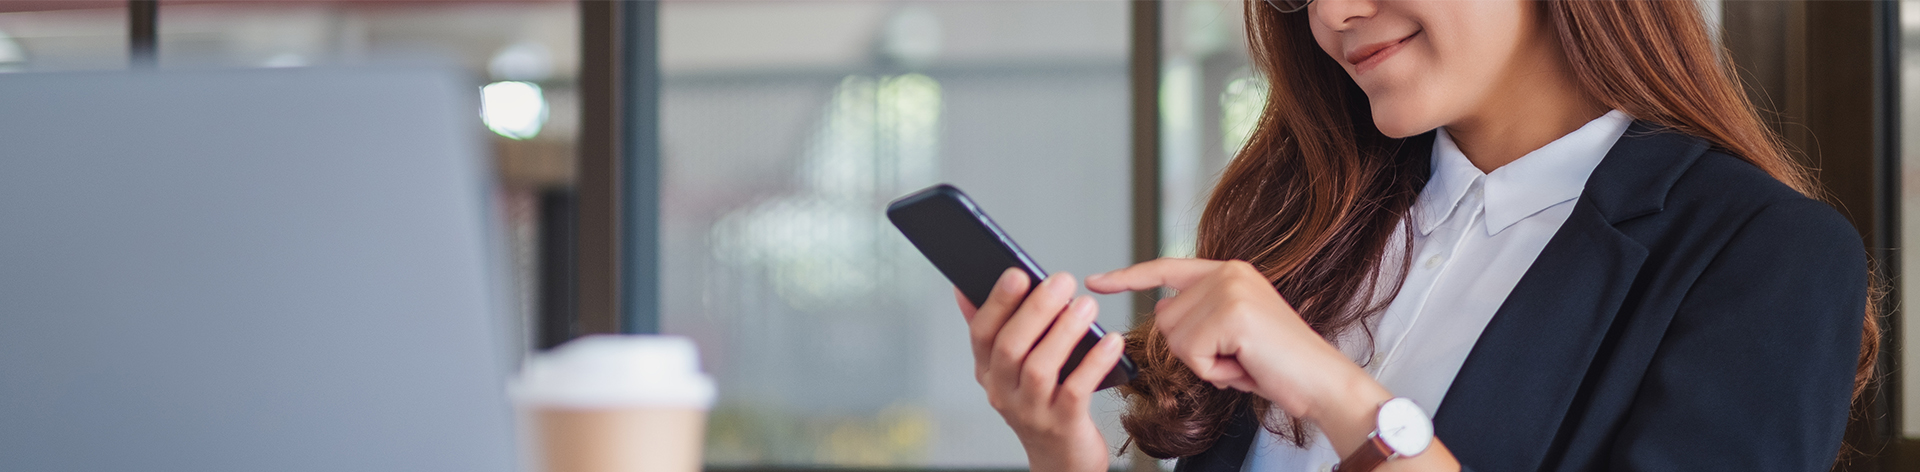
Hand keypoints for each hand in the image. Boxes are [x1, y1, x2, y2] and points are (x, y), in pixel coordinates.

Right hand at [956, 269, 1125, 471]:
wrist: (1062, 460)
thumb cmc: (1041, 403)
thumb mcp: (1010, 369)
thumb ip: (994, 330)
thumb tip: (965, 289)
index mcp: (988, 372)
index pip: (982, 334)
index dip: (997, 303)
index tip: (1017, 272)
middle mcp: (1003, 392)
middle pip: (1010, 347)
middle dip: (1035, 310)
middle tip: (1061, 280)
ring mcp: (1031, 412)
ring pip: (1039, 368)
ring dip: (1063, 332)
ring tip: (1086, 304)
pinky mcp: (1062, 426)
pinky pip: (1075, 391)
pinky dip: (1093, 363)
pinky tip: (1111, 342)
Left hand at [1085, 259, 1390, 456]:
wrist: (1321, 381)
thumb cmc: (1278, 365)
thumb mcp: (1232, 332)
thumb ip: (1200, 316)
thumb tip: (1162, 315)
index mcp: (1228, 271)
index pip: (1165, 269)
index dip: (1128, 277)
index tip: (1096, 279)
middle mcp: (1228, 272)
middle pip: (1166, 319)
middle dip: (1193, 351)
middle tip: (1235, 356)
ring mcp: (1230, 290)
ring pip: (1177, 339)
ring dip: (1205, 364)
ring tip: (1243, 360)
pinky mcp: (1232, 314)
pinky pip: (1194, 355)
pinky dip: (1215, 372)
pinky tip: (1245, 365)